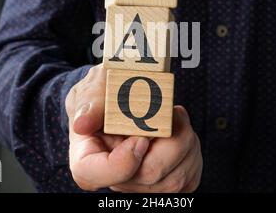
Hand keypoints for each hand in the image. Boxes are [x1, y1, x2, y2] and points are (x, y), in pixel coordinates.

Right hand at [66, 64, 202, 191]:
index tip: (141, 136)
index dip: (124, 160)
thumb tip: (83, 124)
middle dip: (170, 141)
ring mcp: (140, 185)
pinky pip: (188, 180)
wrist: (119, 100)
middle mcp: (113, 179)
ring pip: (174, 179)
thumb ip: (89, 103)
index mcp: (86, 159)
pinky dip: (192, 152)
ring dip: (185, 142)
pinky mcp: (164, 184)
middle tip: (172, 113)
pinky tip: (182, 133)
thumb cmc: (103, 97)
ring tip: (176, 118)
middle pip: (149, 175)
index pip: (95, 176)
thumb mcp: (92, 89)